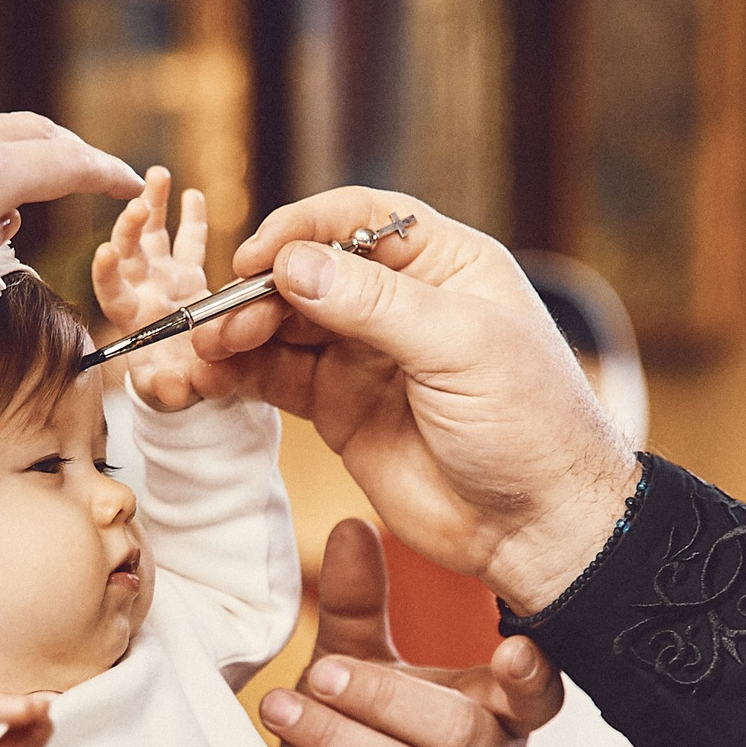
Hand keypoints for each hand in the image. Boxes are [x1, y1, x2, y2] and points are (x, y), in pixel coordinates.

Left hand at [92, 167, 215, 408]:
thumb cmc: (175, 387)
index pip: (111, 290)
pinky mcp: (189, 274)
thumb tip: (176, 389)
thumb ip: (173, 390)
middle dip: (131, 226)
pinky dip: (190, 218)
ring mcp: (164, 278)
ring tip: (157, 175)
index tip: (105, 251)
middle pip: (129, 252)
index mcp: (131, 318)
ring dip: (153, 204)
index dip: (106, 271)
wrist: (191, 379)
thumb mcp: (173, 393)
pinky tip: (191, 193)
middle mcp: (143, 290)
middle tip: (139, 203)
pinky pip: (190, 242)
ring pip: (154, 235)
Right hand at [200, 188, 640, 612]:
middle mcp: (399, 302)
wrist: (538, 527)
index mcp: (444, 264)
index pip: (359, 219)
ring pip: (283, 324)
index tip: (259, 257)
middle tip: (223, 321)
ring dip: (239, 331)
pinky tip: (209, 378)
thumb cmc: (529, 426)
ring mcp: (365, 355)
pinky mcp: (339, 408)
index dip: (303, 229)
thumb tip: (293, 265)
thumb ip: (375, 305)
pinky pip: (277, 377)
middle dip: (259, 289)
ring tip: (207, 351)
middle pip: (308, 271)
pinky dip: (238, 374)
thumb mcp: (461, 348)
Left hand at [258, 520, 561, 746]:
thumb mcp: (359, 661)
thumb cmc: (360, 727)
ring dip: (343, 746)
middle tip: (319, 674)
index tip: (514, 647)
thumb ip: (359, 603)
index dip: (533, 678)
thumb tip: (350, 525)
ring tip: (280, 709)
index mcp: (497, 715)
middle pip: (461, 736)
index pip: (538, 699)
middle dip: (385, 701)